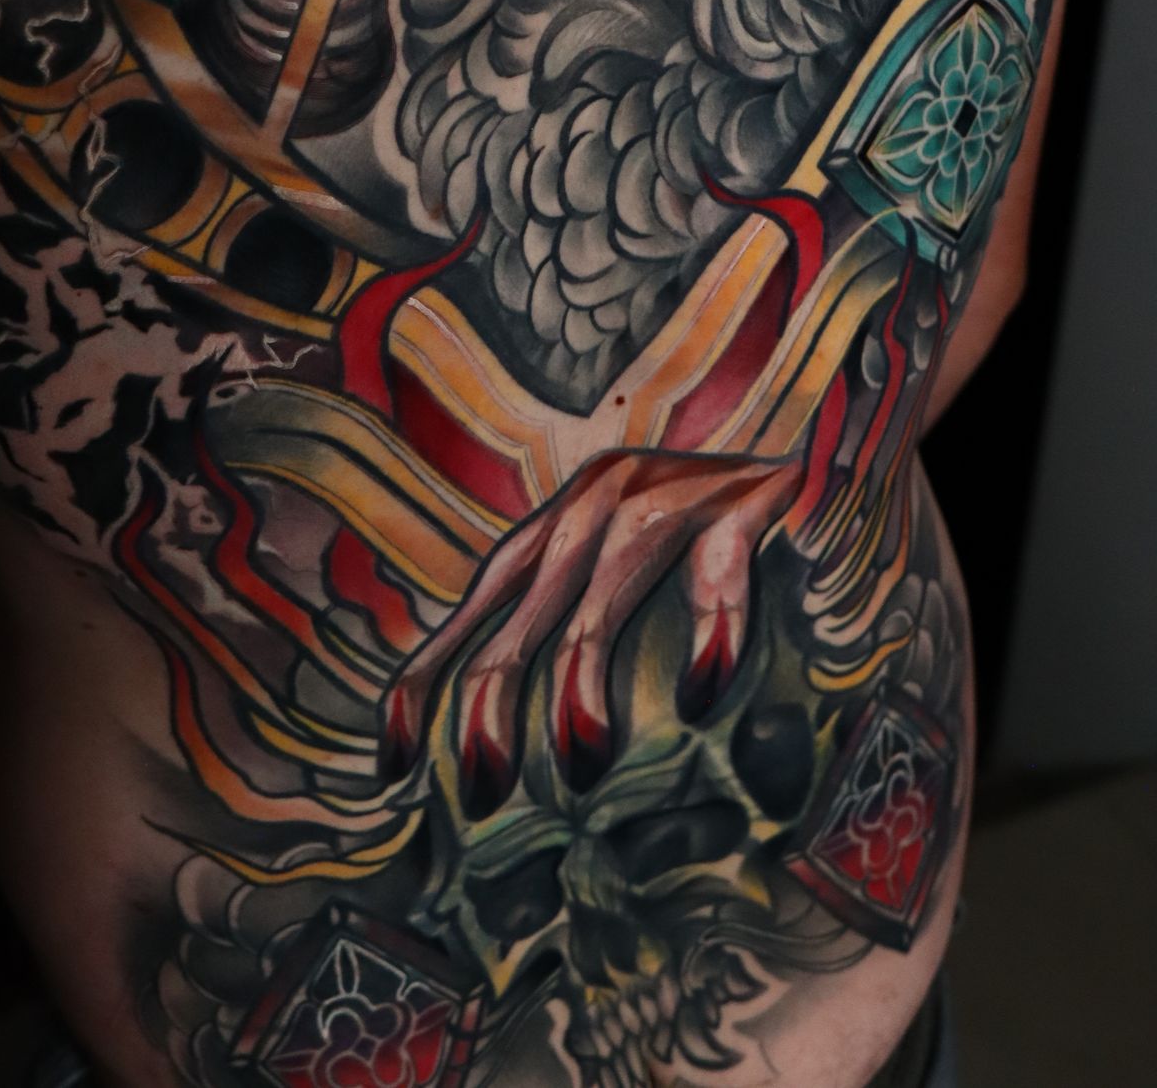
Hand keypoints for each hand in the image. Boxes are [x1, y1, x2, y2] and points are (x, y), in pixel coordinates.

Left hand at [382, 451, 797, 816]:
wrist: (823, 428)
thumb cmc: (725, 528)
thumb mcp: (633, 567)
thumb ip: (583, 621)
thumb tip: (539, 740)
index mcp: (563, 525)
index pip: (472, 610)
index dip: (422, 684)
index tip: (395, 765)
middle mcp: (595, 503)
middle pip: (515, 618)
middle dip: (487, 710)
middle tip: (483, 791)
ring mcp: (665, 496)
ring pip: (596, 603)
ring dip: (579, 691)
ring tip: (581, 764)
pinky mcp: (738, 503)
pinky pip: (713, 574)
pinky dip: (707, 639)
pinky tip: (705, 694)